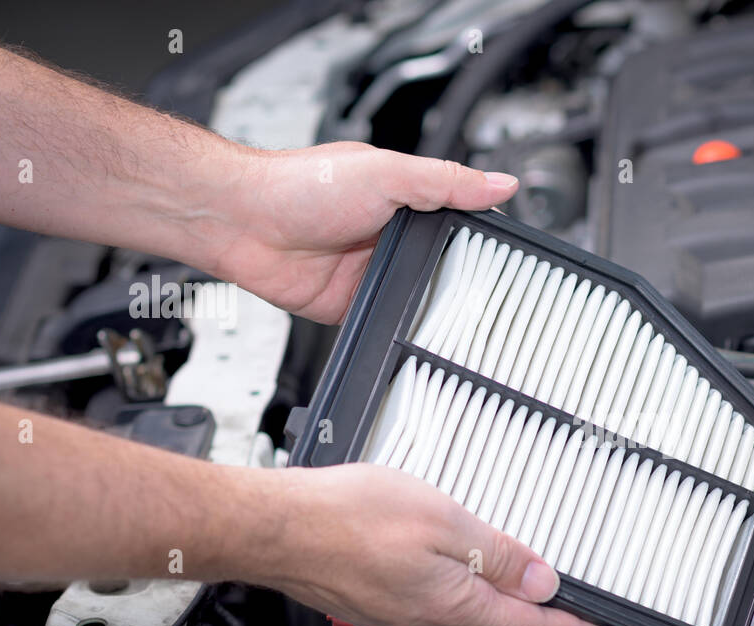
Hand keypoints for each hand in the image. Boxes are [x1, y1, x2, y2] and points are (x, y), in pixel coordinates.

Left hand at [214, 143, 518, 323]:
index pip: (458, 218)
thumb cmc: (300, 185)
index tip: (510, 252)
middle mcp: (390, 234)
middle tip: (480, 288)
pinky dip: (395, 325)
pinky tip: (405, 320)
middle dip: (457, 275)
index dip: (482, 234)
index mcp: (404, 197)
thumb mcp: (387, 173)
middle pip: (442, 263)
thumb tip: (500, 184)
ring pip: (417, 295)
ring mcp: (371, 271)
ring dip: (425, 300)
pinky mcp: (353, 304)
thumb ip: (446, 181)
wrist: (244, 223)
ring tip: (444, 306)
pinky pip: (385, 321)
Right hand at [261, 463, 620, 625]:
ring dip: (500, 606)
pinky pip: (435, 606)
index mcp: (453, 603)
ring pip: (467, 617)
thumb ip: (497, 552)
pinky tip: (459, 570)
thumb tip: (542, 580)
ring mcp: (400, 616)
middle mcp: (428, 620)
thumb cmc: (345, 518)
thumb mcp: (442, 520)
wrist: (274, 528)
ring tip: (525, 588)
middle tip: (574, 609)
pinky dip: (461, 593)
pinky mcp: (377, 603)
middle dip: (540, 622)